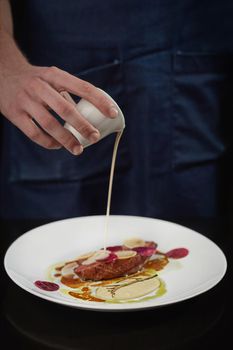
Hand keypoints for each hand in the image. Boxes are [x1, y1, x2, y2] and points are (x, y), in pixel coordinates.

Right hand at [0, 64, 117, 154]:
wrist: (2, 73)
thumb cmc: (36, 79)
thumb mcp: (52, 76)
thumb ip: (69, 91)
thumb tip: (91, 114)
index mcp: (54, 75)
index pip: (82, 87)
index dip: (99, 101)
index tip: (113, 113)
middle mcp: (39, 86)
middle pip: (65, 109)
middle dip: (83, 125)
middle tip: (94, 137)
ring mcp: (26, 100)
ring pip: (49, 124)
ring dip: (66, 139)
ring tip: (78, 149)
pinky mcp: (15, 114)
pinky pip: (34, 133)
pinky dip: (48, 143)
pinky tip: (57, 146)